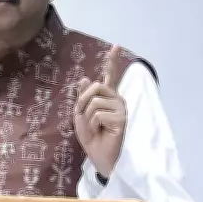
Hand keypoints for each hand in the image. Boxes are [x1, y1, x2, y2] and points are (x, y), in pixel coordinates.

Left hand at [74, 44, 126, 177]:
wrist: (99, 156)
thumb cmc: (91, 137)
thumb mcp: (81, 115)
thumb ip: (83, 97)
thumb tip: (85, 78)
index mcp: (106, 97)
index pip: (110, 76)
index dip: (112, 61)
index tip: (116, 45)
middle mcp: (116, 99)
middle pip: (95, 86)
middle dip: (82, 102)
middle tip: (84, 117)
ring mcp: (121, 109)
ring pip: (94, 102)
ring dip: (87, 117)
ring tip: (95, 128)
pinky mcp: (121, 119)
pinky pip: (97, 114)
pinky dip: (93, 125)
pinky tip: (101, 132)